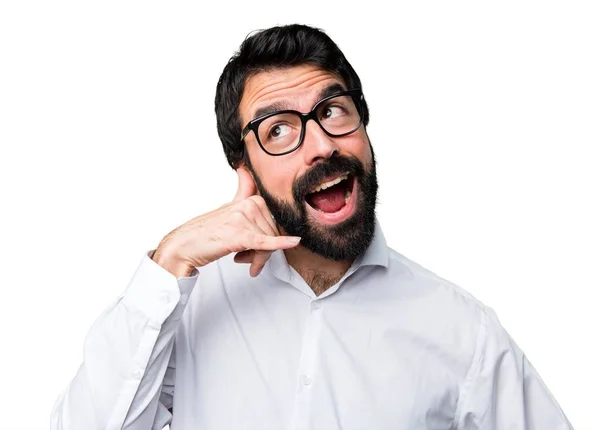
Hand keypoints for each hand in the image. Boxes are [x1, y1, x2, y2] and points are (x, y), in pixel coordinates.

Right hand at [152, 168, 300, 276]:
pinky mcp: (239, 235)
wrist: (183, 246)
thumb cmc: (207, 231)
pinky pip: (265, 242)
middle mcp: (248, 206)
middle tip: (248, 261)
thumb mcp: (229, 207)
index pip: (275, 222)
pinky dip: (280, 244)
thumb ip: (242, 189)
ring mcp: (244, 219)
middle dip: (264, 252)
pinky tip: (293, 243)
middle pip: (273, 234)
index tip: (259, 249)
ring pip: (268, 244)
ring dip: (258, 259)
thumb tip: (245, 169)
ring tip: (243, 261)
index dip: (272, 238)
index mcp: (250, 200)